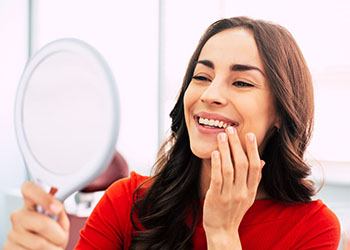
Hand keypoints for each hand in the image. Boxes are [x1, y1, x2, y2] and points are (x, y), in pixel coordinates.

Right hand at [4, 181, 69, 249]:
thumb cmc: (53, 235)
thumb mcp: (60, 222)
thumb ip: (59, 212)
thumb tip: (57, 208)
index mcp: (31, 203)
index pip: (29, 189)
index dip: (43, 197)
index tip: (57, 208)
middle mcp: (19, 216)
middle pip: (43, 224)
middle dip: (58, 235)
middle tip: (61, 239)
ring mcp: (12, 233)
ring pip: (40, 244)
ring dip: (53, 248)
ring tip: (53, 246)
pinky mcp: (8, 248)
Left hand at [203, 127, 264, 248]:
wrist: (222, 231)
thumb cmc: (233, 210)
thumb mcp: (247, 196)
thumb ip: (254, 179)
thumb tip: (262, 161)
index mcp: (251, 191)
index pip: (255, 167)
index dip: (253, 150)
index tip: (249, 134)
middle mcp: (242, 192)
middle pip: (242, 164)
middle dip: (237, 145)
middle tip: (231, 130)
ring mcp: (229, 196)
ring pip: (229, 169)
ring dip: (226, 150)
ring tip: (221, 136)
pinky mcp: (216, 198)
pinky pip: (217, 179)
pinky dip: (217, 164)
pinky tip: (215, 153)